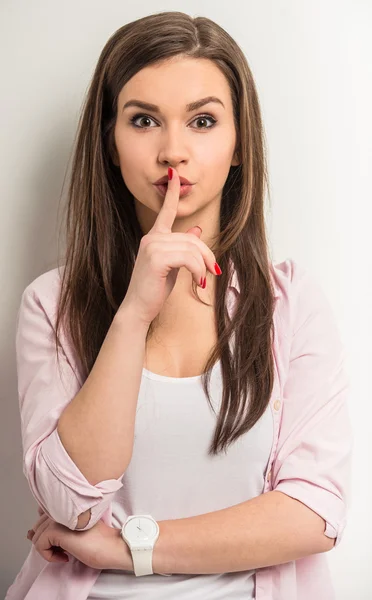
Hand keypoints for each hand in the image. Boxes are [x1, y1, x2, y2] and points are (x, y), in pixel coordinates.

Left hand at [26, 508, 123, 569]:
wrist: (111, 546)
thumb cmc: (97, 540)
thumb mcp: (71, 532)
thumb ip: (51, 528)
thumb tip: (29, 533)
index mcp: (66, 504)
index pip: (42, 514)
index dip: (47, 531)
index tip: (62, 543)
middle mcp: (60, 507)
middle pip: (37, 527)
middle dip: (48, 542)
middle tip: (66, 549)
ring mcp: (58, 517)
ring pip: (36, 537)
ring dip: (49, 550)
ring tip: (66, 553)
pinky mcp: (57, 529)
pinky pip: (39, 545)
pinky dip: (49, 556)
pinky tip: (65, 556)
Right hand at [120, 166, 220, 326]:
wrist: (139, 308)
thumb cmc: (154, 289)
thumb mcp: (172, 265)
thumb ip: (182, 247)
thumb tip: (196, 230)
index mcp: (154, 237)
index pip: (165, 211)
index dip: (171, 192)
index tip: (175, 174)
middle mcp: (151, 238)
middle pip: (191, 239)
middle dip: (206, 255)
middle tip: (213, 271)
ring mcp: (152, 246)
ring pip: (192, 249)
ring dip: (203, 266)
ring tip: (202, 280)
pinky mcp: (156, 258)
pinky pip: (189, 258)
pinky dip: (198, 270)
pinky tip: (198, 281)